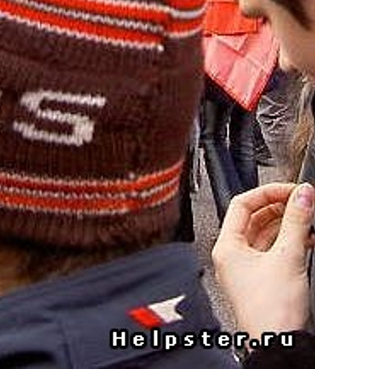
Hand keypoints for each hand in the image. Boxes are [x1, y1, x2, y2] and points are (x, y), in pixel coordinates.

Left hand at [212, 182, 313, 340]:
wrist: (278, 345)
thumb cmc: (270, 310)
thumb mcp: (287, 256)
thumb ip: (295, 221)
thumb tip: (301, 195)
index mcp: (226, 246)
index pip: (241, 204)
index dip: (267, 192)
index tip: (289, 190)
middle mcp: (232, 255)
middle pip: (254, 218)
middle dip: (280, 208)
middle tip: (301, 201)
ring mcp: (246, 268)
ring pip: (266, 234)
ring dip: (288, 224)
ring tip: (307, 218)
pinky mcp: (262, 280)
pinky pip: (274, 251)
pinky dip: (290, 242)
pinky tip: (306, 240)